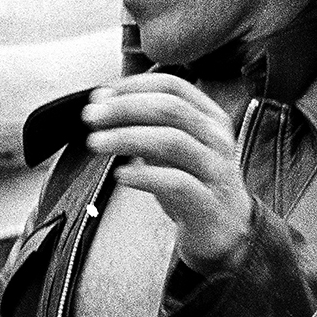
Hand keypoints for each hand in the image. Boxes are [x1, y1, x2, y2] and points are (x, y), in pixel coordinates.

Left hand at [81, 72, 251, 274]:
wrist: (224, 230)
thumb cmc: (192, 182)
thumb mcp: (171, 146)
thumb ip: (145, 124)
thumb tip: (102, 103)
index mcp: (210, 117)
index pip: (173, 86)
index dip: (134, 86)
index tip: (101, 96)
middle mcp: (217, 139)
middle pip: (170, 109)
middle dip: (125, 108)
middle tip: (91, 116)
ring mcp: (216, 171)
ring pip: (172, 141)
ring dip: (127, 137)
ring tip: (96, 143)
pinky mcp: (209, 204)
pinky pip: (178, 183)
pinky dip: (145, 176)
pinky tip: (121, 175)